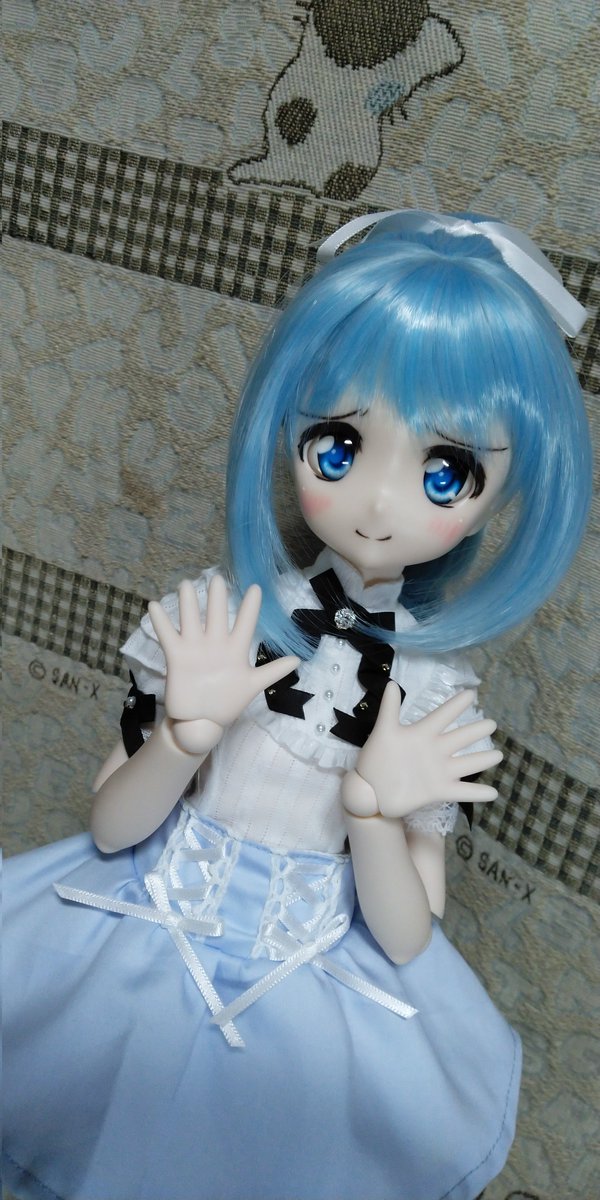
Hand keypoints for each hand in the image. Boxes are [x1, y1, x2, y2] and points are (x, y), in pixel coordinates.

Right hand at [148, 576, 299, 752]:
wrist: (201, 722)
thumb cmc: (227, 703)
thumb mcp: (252, 686)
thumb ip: (272, 671)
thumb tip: (298, 660)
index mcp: (235, 650)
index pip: (245, 624)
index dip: (251, 607)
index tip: (256, 588)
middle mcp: (216, 644)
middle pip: (217, 615)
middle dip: (217, 597)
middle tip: (216, 579)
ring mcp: (196, 648)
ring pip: (192, 620)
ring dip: (188, 603)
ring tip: (186, 585)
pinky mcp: (177, 657)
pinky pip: (168, 636)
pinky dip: (161, 622)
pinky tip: (154, 605)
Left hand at [346, 683, 501, 819]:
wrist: (370, 790)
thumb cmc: (376, 759)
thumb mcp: (383, 732)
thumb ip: (389, 709)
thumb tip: (392, 683)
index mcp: (422, 734)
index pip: (442, 716)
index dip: (456, 705)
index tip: (471, 693)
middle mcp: (435, 750)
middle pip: (460, 738)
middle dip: (476, 731)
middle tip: (492, 723)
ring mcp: (439, 771)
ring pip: (466, 764)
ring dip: (482, 760)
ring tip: (498, 755)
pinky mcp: (438, 790)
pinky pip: (461, 791)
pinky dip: (477, 793)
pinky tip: (494, 794)